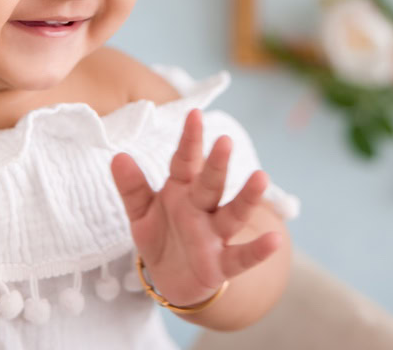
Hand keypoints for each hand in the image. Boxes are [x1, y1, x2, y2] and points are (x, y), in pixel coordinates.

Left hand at [109, 108, 282, 307]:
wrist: (173, 280)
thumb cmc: (162, 235)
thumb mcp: (141, 212)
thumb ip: (132, 187)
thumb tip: (118, 156)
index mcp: (182, 190)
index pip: (185, 162)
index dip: (189, 140)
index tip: (194, 114)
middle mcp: (202, 209)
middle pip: (210, 184)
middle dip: (217, 164)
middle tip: (225, 140)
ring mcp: (215, 235)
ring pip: (232, 214)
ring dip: (246, 198)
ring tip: (260, 177)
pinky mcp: (222, 264)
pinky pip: (242, 257)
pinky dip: (258, 250)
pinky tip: (274, 240)